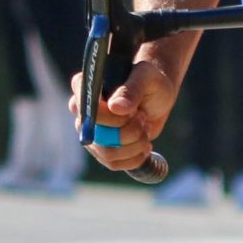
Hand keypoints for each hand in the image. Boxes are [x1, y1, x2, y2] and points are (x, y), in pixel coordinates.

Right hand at [72, 58, 177, 173]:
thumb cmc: (151, 81)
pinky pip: (113, 164)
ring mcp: (91, 133)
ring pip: (106, 153)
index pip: (85, 108)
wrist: (158, 97)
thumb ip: (132, 90)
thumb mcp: (147, 78)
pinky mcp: (102, 148)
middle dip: (127, 132)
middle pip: (96, 135)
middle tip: (142, 117)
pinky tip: (145, 145)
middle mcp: (83, 111)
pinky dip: (135, 158)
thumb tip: (115, 107)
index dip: (109, 117)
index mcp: (86, 86)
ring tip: (145, 128)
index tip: (132, 113)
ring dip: (134, 145)